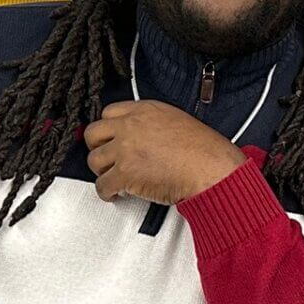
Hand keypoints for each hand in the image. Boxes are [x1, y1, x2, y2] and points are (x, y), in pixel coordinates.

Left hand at [83, 100, 247, 203]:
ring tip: (114, 178)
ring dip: (103, 172)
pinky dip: (107, 193)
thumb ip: (152, 123)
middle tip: (107, 158)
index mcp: (145, 110)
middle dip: (98, 148)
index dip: (108, 129)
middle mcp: (131, 126)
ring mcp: (125, 149)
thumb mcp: (176, 120)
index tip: (110, 138)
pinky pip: (102, 185)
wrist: (210, 168)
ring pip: (94, 161)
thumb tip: (141, 135)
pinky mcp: (125, 173)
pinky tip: (117, 193)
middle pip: (93, 134)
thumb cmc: (203, 150)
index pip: (109, 112)